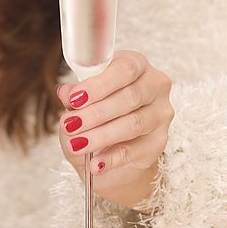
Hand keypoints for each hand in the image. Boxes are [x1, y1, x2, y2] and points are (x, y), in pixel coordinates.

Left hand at [57, 51, 173, 207]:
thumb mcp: (79, 101)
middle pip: (130, 96)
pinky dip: (111, 158)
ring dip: (101, 136)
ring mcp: (160, 114)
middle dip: (95, 113)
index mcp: (136, 64)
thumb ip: (74, 95)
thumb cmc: (96, 114)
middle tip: (69, 125)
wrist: (109, 150)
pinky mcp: (159, 142)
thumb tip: (66, 92)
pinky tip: (94, 164)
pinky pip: (135, 150)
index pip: (124, 69)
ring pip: (133, 124)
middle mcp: (155, 85)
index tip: (74, 99)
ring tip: (76, 144)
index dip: (98, 84)